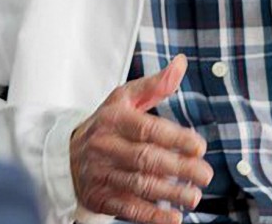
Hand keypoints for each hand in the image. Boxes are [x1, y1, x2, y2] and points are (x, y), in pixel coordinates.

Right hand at [70, 54, 212, 223]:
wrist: (65, 154)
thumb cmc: (107, 123)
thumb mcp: (125, 99)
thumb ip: (155, 85)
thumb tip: (181, 63)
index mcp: (113, 119)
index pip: (147, 128)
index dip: (175, 138)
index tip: (199, 147)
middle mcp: (104, 146)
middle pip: (145, 158)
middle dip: (178, 168)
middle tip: (205, 175)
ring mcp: (100, 172)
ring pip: (138, 184)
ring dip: (169, 193)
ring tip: (194, 197)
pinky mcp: (98, 196)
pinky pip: (126, 207)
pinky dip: (150, 215)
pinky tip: (172, 218)